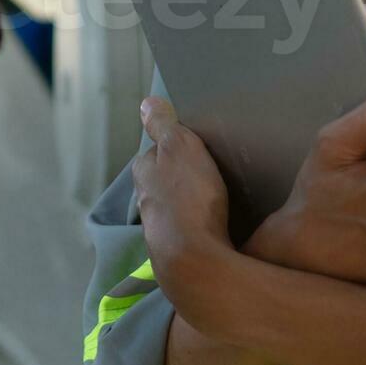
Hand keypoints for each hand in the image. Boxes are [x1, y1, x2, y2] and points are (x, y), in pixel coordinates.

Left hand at [132, 97, 233, 293]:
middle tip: (215, 171)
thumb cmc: (187, 197)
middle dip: (185, 177)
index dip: (177, 145)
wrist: (194, 261)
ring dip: (194, 203)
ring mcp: (161, 230)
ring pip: (178, 207)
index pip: (156, 151)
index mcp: (144, 172)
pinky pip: (192, 231)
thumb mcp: (179, 147)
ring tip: (221, 199)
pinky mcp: (179, 253)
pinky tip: (221, 227)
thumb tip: (147, 103)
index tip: (199, 145)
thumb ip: (163, 125)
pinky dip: (204, 226)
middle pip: (166, 181)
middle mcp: (146, 201)